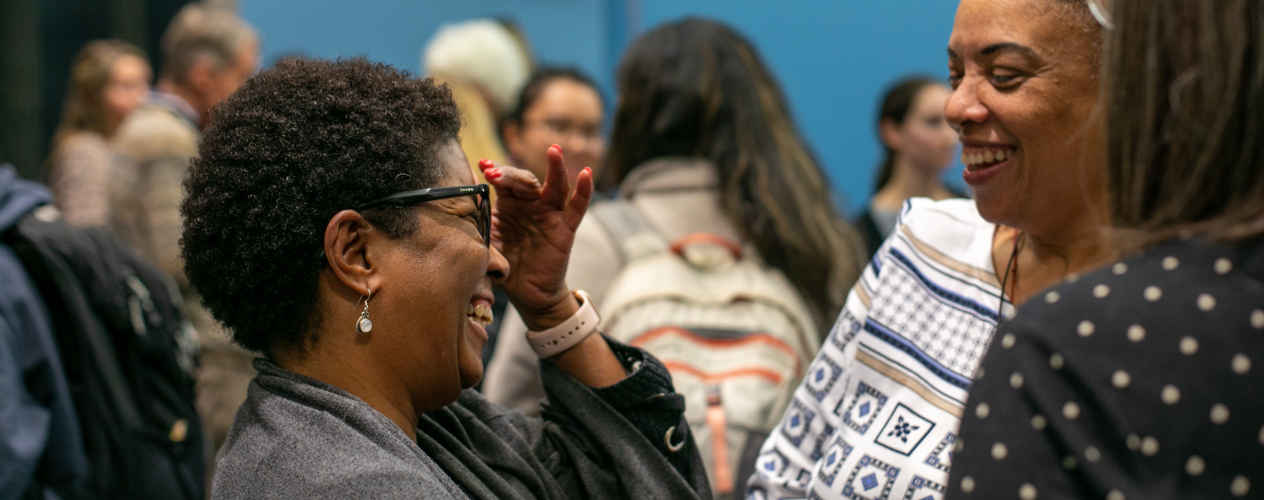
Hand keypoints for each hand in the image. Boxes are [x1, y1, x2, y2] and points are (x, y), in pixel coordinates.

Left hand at [479, 145, 593, 329]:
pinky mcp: (566, 228)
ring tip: (553, 150)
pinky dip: (584, 191)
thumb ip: (478, 226)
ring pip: (555, 186)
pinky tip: (586, 174)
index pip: (503, 182)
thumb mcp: (487, 244)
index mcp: (509, 205)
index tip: (483, 167)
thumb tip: (461, 207)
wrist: (527, 292)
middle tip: (496, 172)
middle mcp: (530, 204)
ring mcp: (550, 214)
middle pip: (525, 181)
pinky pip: (577, 208)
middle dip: (511, 174)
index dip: (495, 173)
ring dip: (555, 167)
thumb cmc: (506, 264)